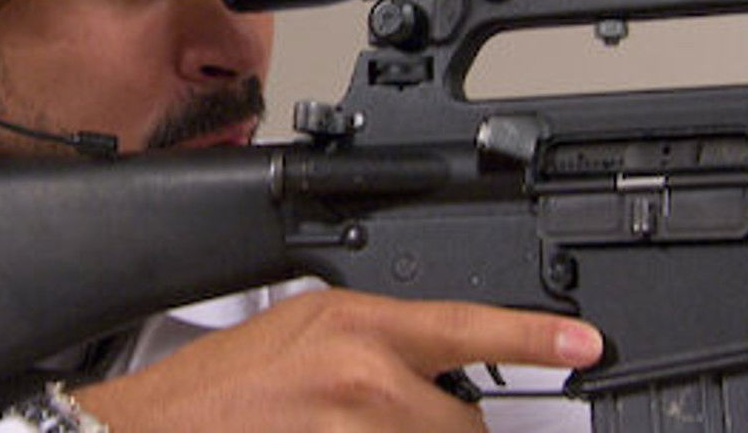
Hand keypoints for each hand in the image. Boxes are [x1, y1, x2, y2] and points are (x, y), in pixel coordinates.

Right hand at [74, 288, 602, 431]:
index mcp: (359, 326)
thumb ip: (379, 343)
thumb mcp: (306, 329)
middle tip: (388, 421)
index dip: (535, 337)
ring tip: (349, 428)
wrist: (160, 428)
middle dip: (446, 431)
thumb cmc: (223, 382)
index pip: (468, 326)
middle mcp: (366, 381)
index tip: (586, 344)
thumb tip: (439, 367)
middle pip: (466, 426)